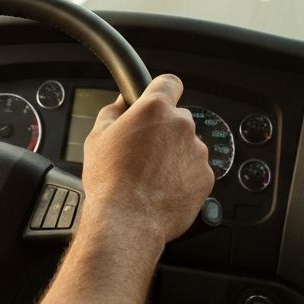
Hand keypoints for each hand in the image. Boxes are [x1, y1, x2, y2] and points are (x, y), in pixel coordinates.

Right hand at [80, 74, 213, 245]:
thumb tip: (121, 104)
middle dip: (164, 130)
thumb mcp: (97, 138)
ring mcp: (197, 152)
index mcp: (155, 109)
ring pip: (187, 146)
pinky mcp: (206, 177)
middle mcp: (181, 125)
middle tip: (143, 150)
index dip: (161, 91)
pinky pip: (195, 170)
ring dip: (174, 155)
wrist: (127, 221)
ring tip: (151, 176)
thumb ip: (112, 112)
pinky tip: (162, 189)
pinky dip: (183, 177)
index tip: (156, 100)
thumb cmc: (110, 181)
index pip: (169, 83)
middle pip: (178, 118)